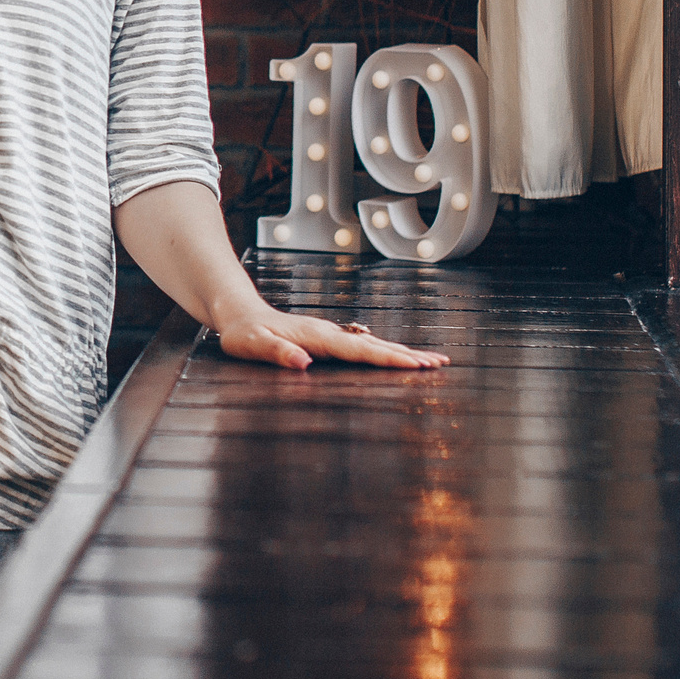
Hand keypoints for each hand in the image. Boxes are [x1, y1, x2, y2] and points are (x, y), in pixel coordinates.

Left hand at [215, 308, 446, 371]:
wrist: (238, 313)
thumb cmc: (242, 334)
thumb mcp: (252, 345)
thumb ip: (276, 353)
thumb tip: (303, 363)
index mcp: (316, 337)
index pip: (358, 350)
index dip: (388, 358)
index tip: (416, 365)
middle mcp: (329, 332)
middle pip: (375, 344)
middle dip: (408, 355)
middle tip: (441, 363)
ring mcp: (330, 334)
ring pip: (373, 344)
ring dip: (403, 352)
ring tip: (432, 360)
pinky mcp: (328, 339)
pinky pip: (363, 346)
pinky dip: (386, 352)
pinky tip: (399, 357)